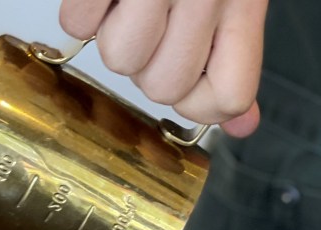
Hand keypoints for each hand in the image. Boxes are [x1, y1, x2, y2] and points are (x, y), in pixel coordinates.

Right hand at [59, 0, 267, 137]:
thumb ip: (236, 60)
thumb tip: (243, 127)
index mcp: (243, 3)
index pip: (226, 98)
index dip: (201, 99)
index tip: (194, 74)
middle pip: (164, 88)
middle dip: (152, 64)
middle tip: (157, 24)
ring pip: (120, 61)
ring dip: (114, 34)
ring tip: (130, 4)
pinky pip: (77, 22)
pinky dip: (83, 12)